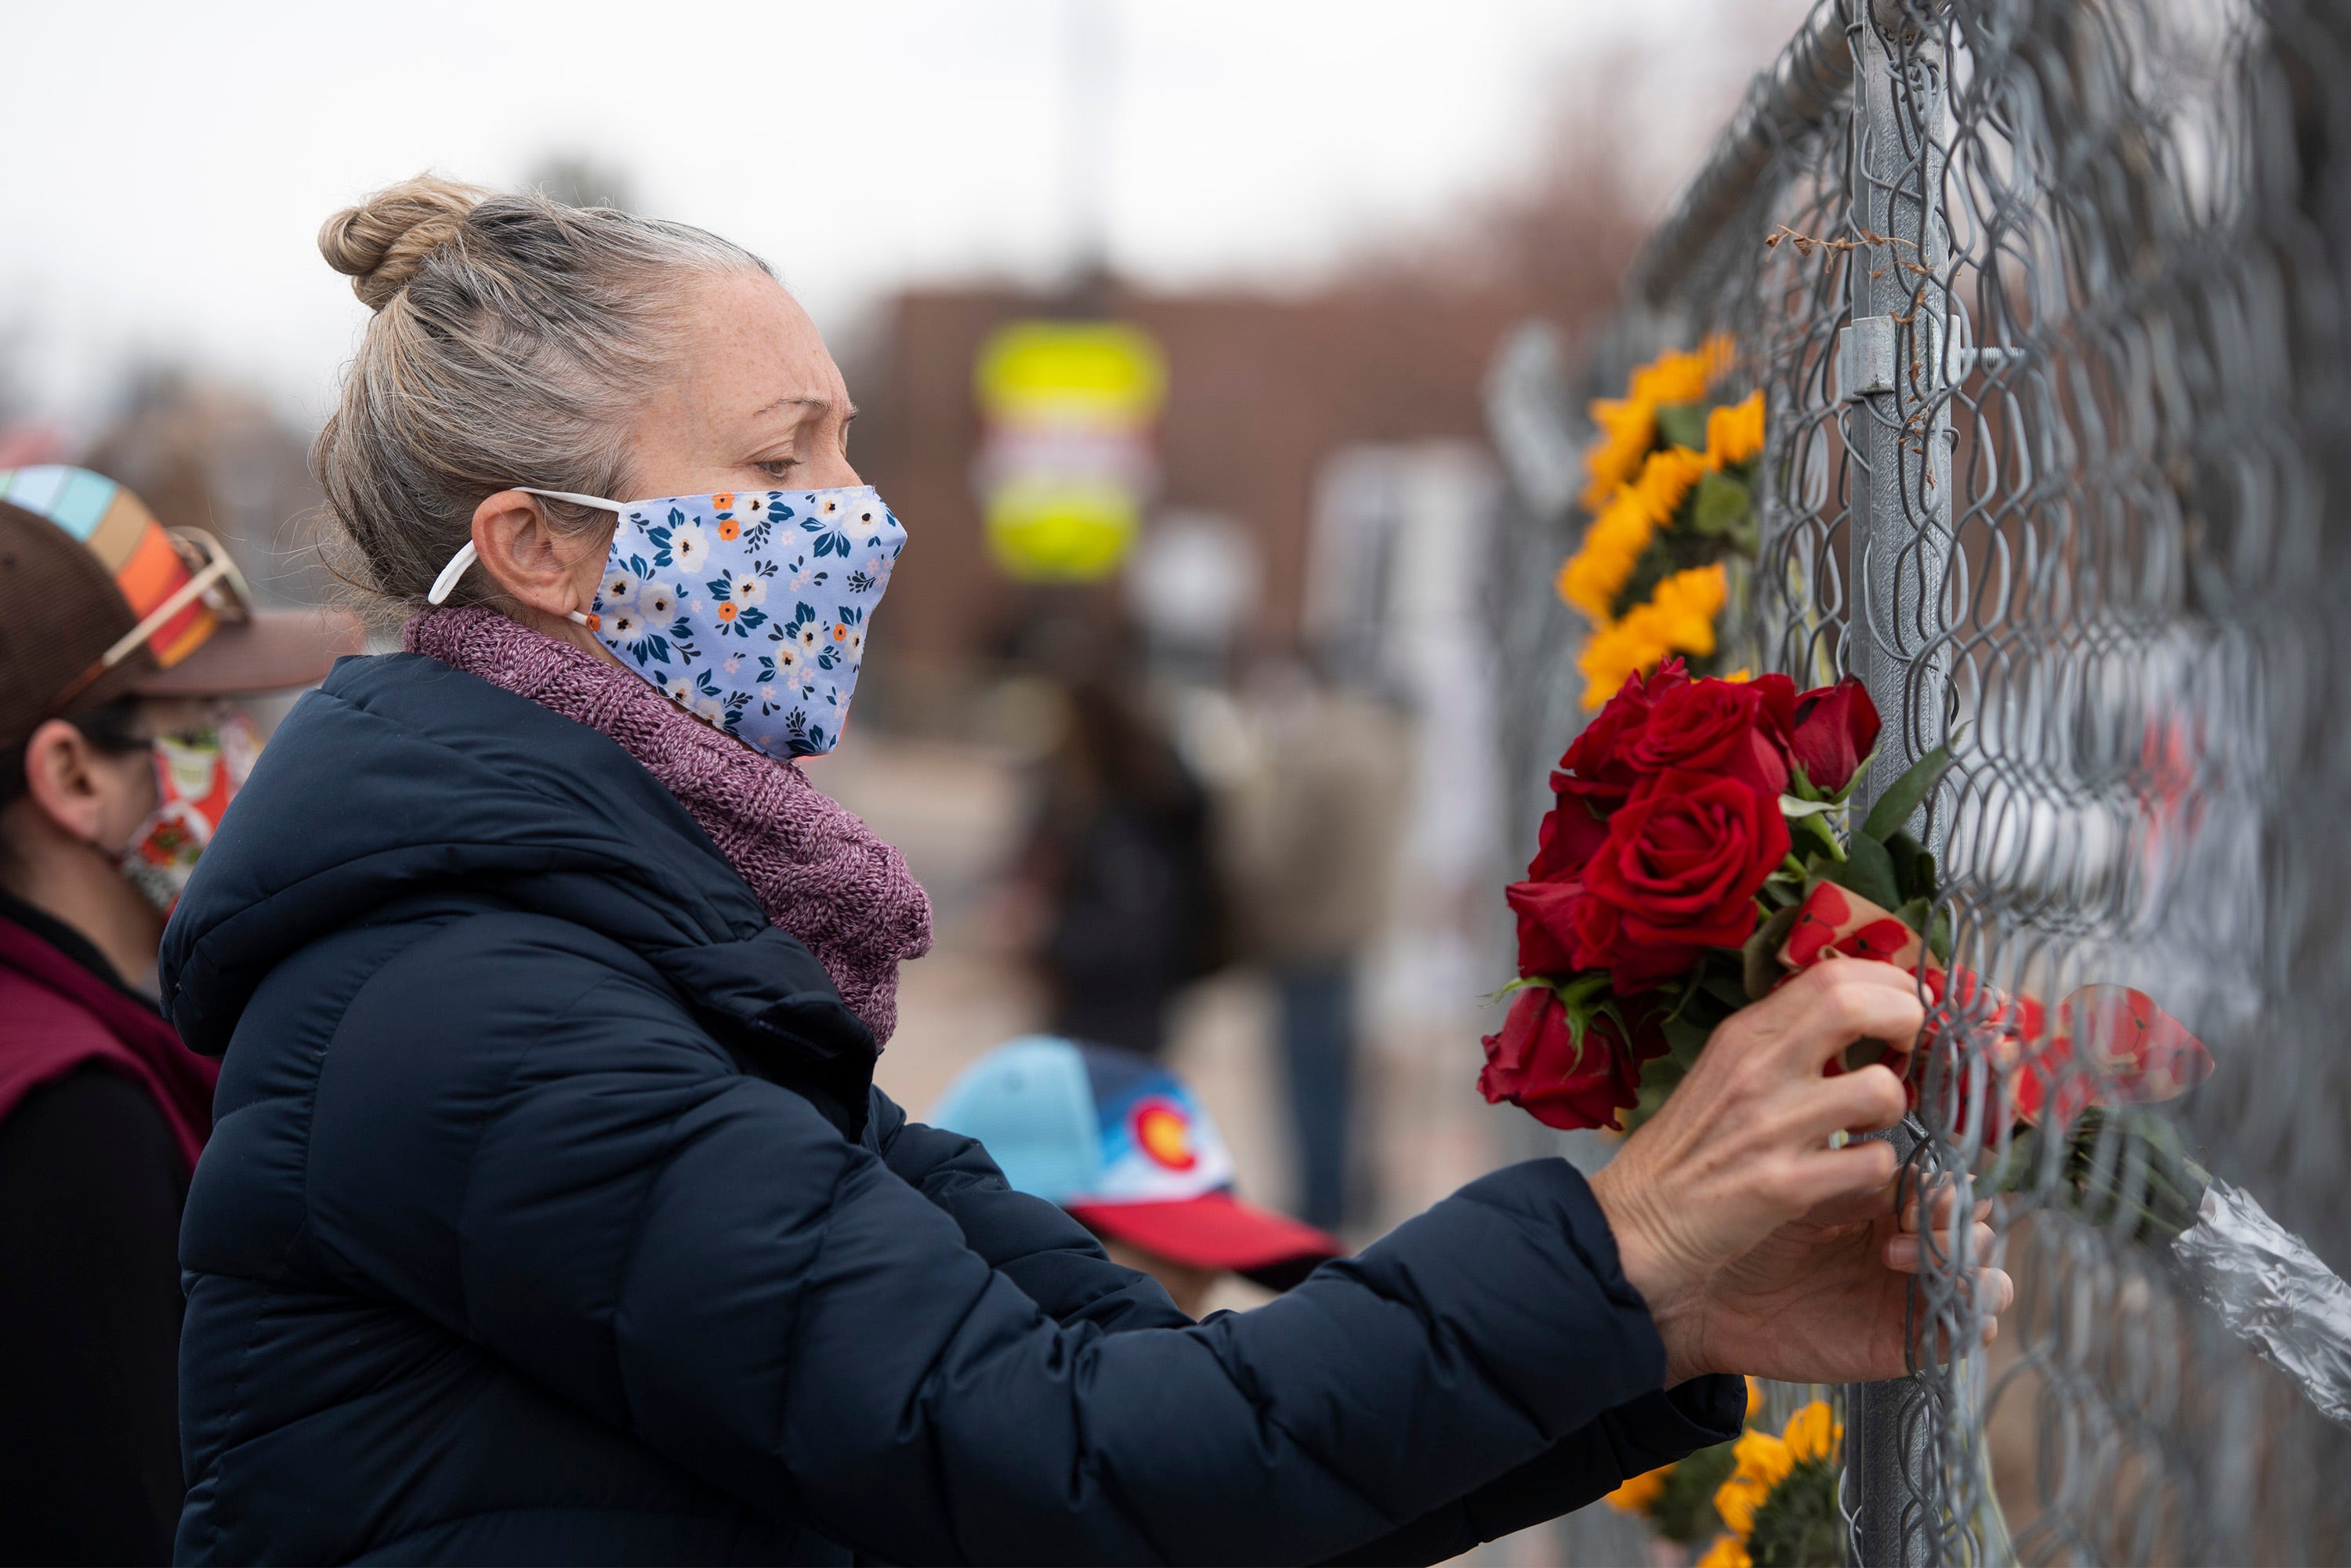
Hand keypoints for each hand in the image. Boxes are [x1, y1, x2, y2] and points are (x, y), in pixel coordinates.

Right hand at [1589, 960, 1923, 1381]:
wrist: (1636, 1220)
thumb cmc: (1691, 1144)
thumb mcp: (1725, 1069)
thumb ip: (1782, 1037)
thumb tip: (1856, 1008)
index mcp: (1743, 1035)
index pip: (1830, 975)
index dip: (1888, 982)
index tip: (1907, 1006)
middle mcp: (1756, 1069)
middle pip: (1854, 1005)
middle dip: (1906, 1020)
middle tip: (1910, 1049)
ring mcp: (1770, 1126)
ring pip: (1879, 1089)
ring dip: (1897, 1105)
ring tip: (1874, 1122)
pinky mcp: (1783, 1185)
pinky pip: (1872, 1163)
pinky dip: (1878, 1169)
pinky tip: (1853, 1171)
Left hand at [1689, 1180, 2011, 1384]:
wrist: (1708, 1294)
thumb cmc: (1746, 1232)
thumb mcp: (1802, 1192)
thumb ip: (1855, 1180)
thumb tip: (1911, 1161)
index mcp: (1887, 1200)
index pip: (1947, 1185)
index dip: (1942, 1184)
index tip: (1910, 1189)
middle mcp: (1909, 1242)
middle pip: (1976, 1228)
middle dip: (1956, 1221)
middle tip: (1909, 1219)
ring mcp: (1912, 1292)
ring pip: (1986, 1277)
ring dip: (1967, 1264)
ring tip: (1899, 1257)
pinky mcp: (1908, 1339)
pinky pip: (1968, 1329)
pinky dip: (1973, 1314)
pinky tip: (1935, 1299)